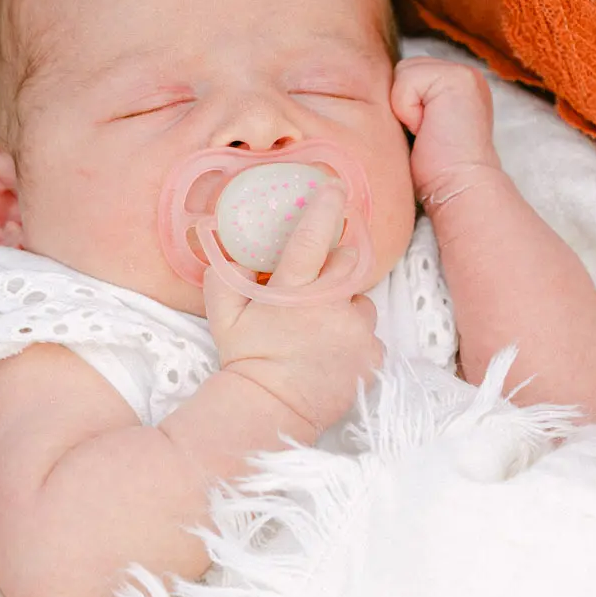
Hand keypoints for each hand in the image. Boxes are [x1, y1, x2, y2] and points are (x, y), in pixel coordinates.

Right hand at [204, 181, 381, 437]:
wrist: (271, 411)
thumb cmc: (245, 359)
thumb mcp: (222, 314)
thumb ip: (224, 273)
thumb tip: (227, 242)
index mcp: (294, 293)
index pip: (311, 239)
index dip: (323, 208)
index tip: (334, 185)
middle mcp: (332, 308)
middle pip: (347, 266)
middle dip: (334, 270)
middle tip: (312, 294)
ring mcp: (357, 334)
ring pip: (360, 304)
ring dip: (344, 310)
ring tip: (320, 334)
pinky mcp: (374, 357)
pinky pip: (369, 335)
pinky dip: (354, 340)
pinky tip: (332, 354)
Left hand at [392, 57, 502, 202]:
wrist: (458, 188)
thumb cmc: (435, 170)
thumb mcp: (418, 126)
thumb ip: (411, 101)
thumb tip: (377, 91)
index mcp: (456, 86)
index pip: (407, 76)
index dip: (402, 106)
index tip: (422, 134)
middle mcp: (464, 75)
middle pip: (403, 70)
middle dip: (402, 103)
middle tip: (423, 133)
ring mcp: (464, 74)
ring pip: (403, 72)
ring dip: (404, 106)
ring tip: (425, 131)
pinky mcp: (457, 78)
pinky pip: (406, 80)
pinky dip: (407, 109)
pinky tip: (427, 129)